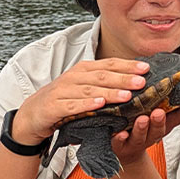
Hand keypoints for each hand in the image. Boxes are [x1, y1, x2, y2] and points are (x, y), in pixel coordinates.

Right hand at [15, 59, 149, 144]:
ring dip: (109, 92)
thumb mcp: (84, 88)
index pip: (109, 64)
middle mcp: (74, 76)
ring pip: (90, 90)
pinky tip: (100, 105)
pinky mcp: (54, 106)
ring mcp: (63, 91)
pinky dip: (86, 104)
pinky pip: (72, 105)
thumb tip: (133, 83)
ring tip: (127, 96)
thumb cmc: (64, 100)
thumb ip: (103, 84)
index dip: (128, 66)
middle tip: (142, 82)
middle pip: (102, 76)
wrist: (33, 113)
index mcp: (84, 70)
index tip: (146, 68)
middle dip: (123, 78)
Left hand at [111, 103, 179, 166]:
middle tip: (159, 112)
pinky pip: (118, 143)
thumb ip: (175, 110)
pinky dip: (120, 139)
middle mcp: (148, 136)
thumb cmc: (142, 131)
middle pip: (157, 130)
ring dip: (141, 128)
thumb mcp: (160, 121)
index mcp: (160, 128)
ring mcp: (133, 141)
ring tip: (142, 119)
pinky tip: (120, 133)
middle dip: (159, 122)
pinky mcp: (117, 145)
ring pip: (138, 136)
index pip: (175, 119)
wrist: (124, 154)